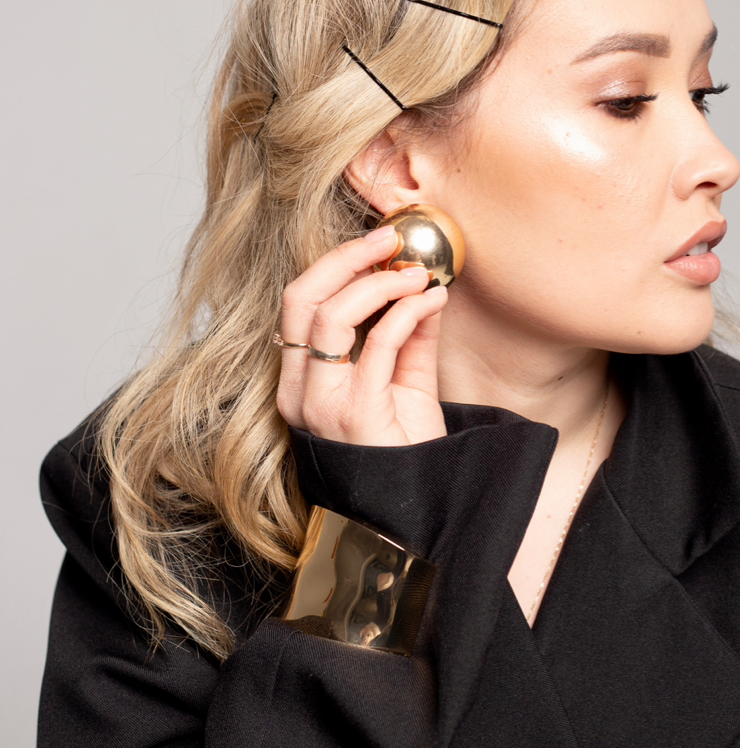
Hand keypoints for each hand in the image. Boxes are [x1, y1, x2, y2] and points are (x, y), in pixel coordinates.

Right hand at [275, 227, 448, 445]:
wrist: (414, 509)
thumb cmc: (404, 449)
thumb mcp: (406, 381)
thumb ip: (410, 335)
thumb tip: (423, 285)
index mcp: (302, 378)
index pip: (300, 303)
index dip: (337, 264)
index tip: (379, 243)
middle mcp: (301, 388)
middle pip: (301, 297)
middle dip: (345, 257)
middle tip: (389, 238)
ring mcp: (323, 402)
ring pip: (330, 315)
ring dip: (380, 282)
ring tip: (418, 274)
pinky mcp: (356, 413)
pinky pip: (378, 343)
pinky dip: (408, 312)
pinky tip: (432, 301)